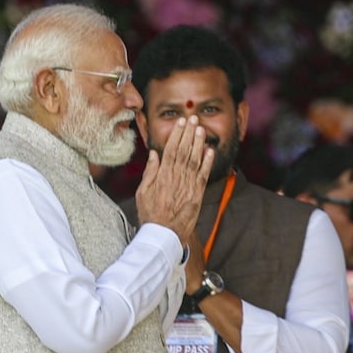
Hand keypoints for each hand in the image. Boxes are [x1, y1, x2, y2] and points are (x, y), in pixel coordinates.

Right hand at [135, 115, 214, 245]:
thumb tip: (155, 154)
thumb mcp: (143, 192)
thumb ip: (150, 172)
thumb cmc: (151, 214)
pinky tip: (210, 150)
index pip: (171, 150)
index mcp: (162, 175)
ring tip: (201, 129)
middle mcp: (176, 178)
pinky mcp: (197, 194)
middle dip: (189, 134)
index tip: (180, 123)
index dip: (177, 135)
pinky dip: (207, 162)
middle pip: (184, 151)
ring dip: (199, 143)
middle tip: (193, 118)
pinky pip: (204, 175)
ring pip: (195, 160)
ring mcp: (188, 186)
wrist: (164, 234)